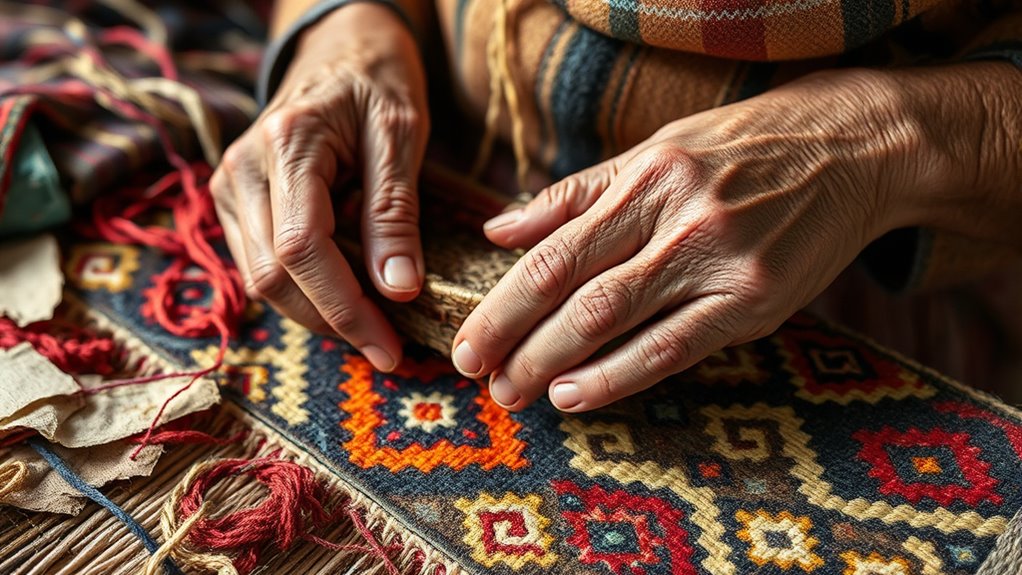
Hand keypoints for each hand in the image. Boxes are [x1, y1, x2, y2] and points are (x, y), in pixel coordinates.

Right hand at [211, 4, 428, 370]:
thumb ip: (395, 210)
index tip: (388, 346)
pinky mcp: (235, 202)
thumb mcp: (402, 133)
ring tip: (373, 329)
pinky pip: (260, 265)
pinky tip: (346, 300)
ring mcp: (230, 187)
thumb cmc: (377, 80)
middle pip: (272, 276)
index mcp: (286, 144)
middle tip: (387, 349)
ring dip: (315, 314)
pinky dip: (303, 292)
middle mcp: (242, 169)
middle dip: (331, 322)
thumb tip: (397, 288)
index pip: (301, 249)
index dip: (343, 307)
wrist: (339, 46)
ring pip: (260, 279)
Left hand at [452, 69, 947, 410]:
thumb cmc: (742, 149)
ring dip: (558, 365)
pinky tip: (578, 394)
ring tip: (516, 394)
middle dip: (519, 342)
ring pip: (619, 320)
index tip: (467, 343)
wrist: (854, 148)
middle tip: (481, 380)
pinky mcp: (757, 300)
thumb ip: (575, 195)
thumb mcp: (655, 151)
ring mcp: (721, 260)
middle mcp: (678, 217)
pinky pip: (676, 347)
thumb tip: (499, 229)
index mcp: (646, 177)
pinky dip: (620, 375)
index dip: (503, 303)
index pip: (553, 252)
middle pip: (577, 292)